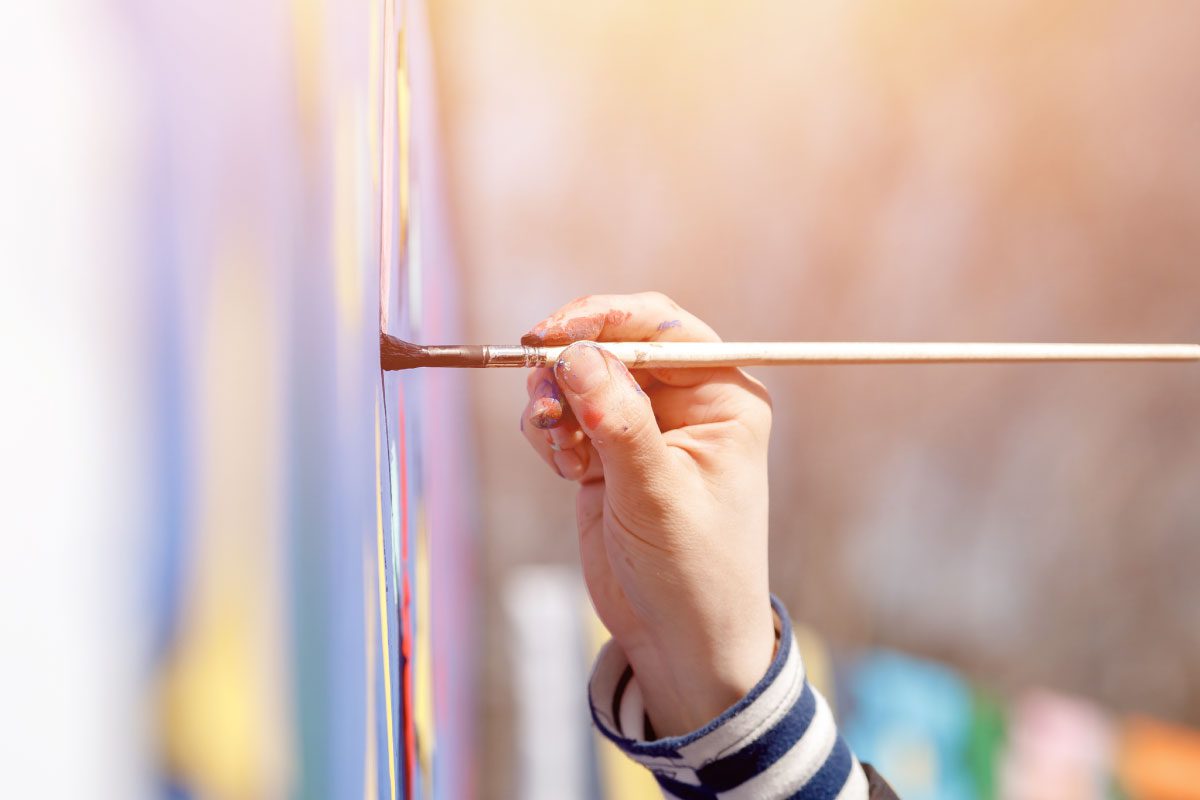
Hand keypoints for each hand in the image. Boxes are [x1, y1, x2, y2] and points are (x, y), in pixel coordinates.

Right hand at [520, 292, 775, 736]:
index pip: (664, 328)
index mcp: (723, 397)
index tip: (556, 333)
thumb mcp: (658, 495)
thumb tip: (578, 355)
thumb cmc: (694, 573)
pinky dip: (551, 432)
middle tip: (539, 389)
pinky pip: (565, 415)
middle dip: (571, 363)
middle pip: (615, 345)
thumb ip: (619, 422)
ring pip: (581, 378)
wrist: (679, 641)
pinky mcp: (607, 454)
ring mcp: (643, 427)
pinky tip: (565, 468)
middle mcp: (686, 403)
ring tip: (559, 448)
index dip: (607, 319)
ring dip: (555, 401)